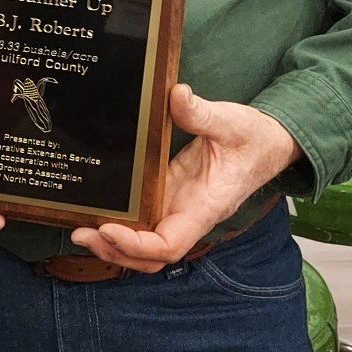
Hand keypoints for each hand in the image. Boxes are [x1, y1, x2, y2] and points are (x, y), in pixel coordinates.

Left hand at [69, 84, 297, 272]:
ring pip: (145, 242)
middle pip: (150, 255)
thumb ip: (202, 113)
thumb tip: (176, 95)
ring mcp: (178, 207)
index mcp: (205, 207)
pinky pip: (144, 219)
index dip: (137, 244)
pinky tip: (98, 210)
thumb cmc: (255, 138)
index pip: (169, 244)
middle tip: (81, 233)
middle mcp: (189, 215)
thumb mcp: (230, 122)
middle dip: (115, 251)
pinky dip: (121, 223)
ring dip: (113, 242)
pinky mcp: (171, 194)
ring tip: (80, 228)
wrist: (271, 143)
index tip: (109, 229)